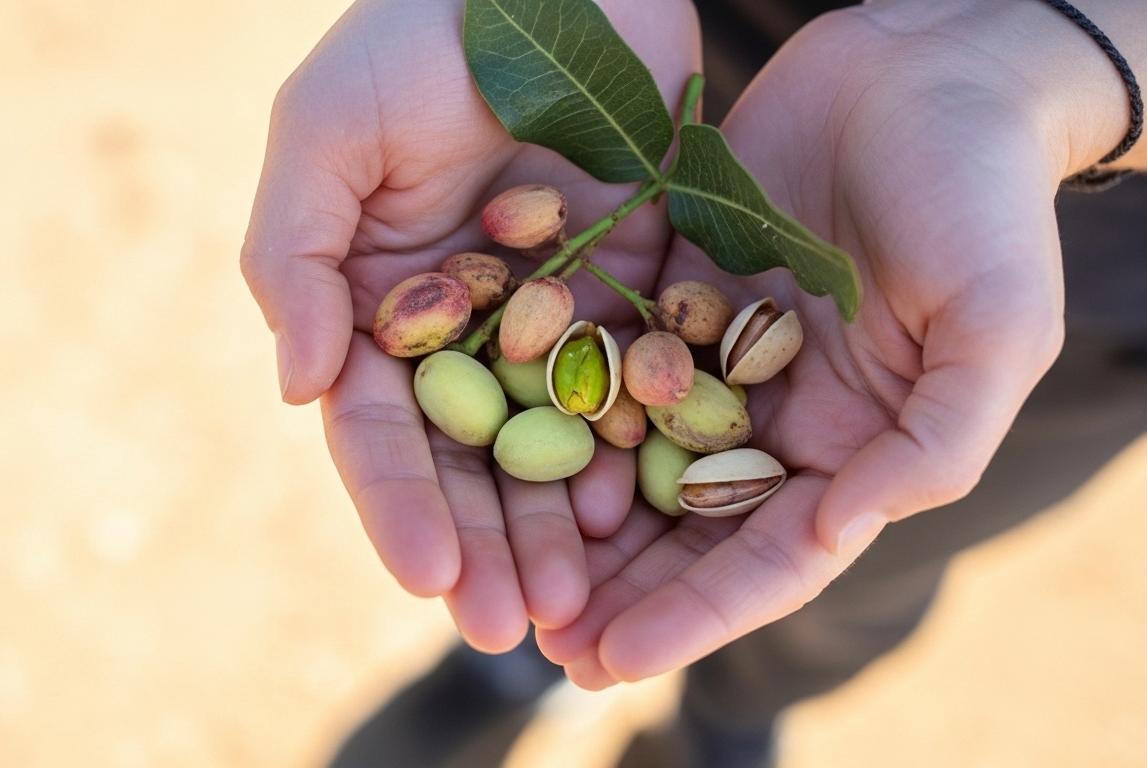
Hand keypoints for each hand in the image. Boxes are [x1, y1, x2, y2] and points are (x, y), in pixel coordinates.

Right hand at [240, 0, 699, 650]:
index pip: (380, 428)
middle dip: (487, 547)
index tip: (431, 577)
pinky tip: (655, 508)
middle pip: (470, 460)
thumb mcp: (324, 128)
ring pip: (555, 443)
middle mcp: (463, 325)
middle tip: (515, 630)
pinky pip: (641, 381)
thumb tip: (296, 390)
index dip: (400, 507)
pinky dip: (643, 447)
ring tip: (584, 602)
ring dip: (562, 526)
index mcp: (377, 302)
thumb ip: (293, 256)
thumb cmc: (414, 30)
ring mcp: (553, 313)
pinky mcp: (637, 288)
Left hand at [538, 0, 1143, 685]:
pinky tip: (498, 449)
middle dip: (621, 592)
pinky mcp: (669, 293)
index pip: (768, 556)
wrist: (927, 72)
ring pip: (632, 455)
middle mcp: (778, 414)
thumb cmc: (983, 196)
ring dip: (574, 522)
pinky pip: (604, 359)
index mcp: (855, 444)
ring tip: (508, 576)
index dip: (696, 614)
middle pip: (687, 526)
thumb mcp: (995, 325)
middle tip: (544, 650)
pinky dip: (559, 409)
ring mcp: (715, 353)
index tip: (617, 660)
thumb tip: (836, 530)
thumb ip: (934, 442)